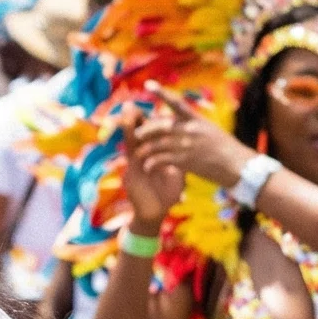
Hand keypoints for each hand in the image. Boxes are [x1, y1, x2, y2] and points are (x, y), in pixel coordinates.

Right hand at [120, 108, 183, 229]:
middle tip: (131, 103)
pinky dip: (128, 141)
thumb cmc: (166, 197)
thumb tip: (189, 149)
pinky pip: (129, 154)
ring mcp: (135, 165)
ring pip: (131, 141)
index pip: (152, 134)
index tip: (151, 105)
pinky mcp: (131, 173)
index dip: (150, 120)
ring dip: (128, 126)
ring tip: (128, 110)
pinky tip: (128, 131)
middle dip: (135, 118)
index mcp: (154, 155)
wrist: (156, 215)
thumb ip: (179, 160)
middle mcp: (142, 157)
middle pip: (138, 133)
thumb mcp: (176, 175)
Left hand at [133, 86, 254, 191]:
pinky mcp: (186, 161)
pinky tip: (147, 166)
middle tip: (136, 134)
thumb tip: (179, 122)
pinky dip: (152, 163)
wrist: (236, 165)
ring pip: (158, 144)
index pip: (176, 102)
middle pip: (160, 126)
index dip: (161, 92)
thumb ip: (192, 125)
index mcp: (196, 119)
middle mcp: (190, 129)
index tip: (148, 84)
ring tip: (138, 154)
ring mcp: (187, 145)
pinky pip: (162, 159)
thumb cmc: (224, 148)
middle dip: (145, 130)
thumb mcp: (209, 130)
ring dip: (145, 149)